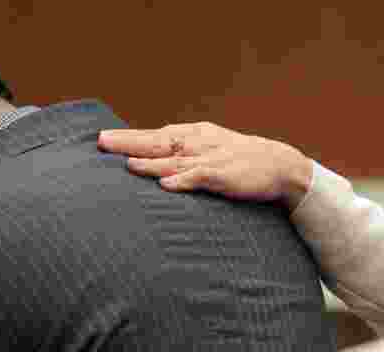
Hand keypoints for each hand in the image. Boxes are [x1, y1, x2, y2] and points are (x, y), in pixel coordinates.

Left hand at [97, 122, 313, 211]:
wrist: (282, 168)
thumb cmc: (242, 163)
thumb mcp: (210, 152)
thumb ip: (183, 157)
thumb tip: (152, 164)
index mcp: (194, 135)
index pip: (156, 134)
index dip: (129, 137)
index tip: (103, 139)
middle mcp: (199, 143)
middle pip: (158, 141)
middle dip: (129, 142)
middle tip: (102, 142)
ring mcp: (211, 159)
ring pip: (175, 160)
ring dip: (150, 162)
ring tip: (127, 164)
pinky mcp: (224, 176)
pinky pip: (200, 178)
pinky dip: (183, 180)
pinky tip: (166, 184)